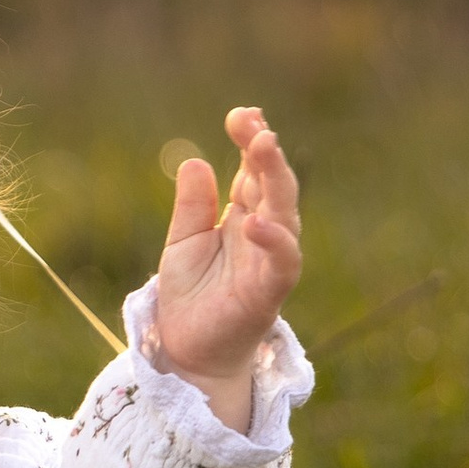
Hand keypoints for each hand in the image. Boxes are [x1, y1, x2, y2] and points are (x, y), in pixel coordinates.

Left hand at [150, 108, 302, 434]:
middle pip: (274, 184)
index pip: (254, 170)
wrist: (188, 352)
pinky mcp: (268, 293)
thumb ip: (192, 206)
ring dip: (277, 180)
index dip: (251, 141)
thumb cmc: (190, 297)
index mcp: (244, 216)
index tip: (241, 115)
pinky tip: (256, 220)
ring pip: (285, 214)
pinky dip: (275, 241)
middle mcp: (263, 234)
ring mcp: (269, 262)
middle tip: (253, 124)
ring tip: (263, 148)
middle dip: (266, 151)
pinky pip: (282, 264)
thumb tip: (195, 161)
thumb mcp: (182, 242)